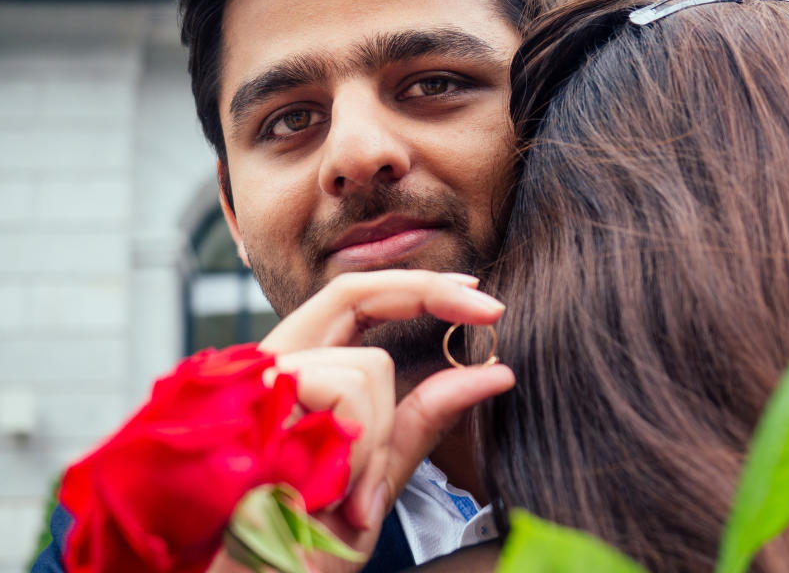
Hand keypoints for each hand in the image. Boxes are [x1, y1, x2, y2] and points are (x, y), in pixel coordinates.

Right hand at [207, 270, 513, 571]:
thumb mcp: (380, 472)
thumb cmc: (306, 541)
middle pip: (354, 293)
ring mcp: (257, 378)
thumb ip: (425, 417)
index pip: (355, 301)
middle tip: (491, 309)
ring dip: (379, 437)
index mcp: (300, 375)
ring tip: (346, 492)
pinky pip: (345, 389)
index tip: (479, 296)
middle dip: (427, 293)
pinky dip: (359, 447)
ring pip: (366, 365)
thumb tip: (494, 373)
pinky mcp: (254, 396)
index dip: (417, 287)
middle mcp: (273, 365)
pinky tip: (329, 486)